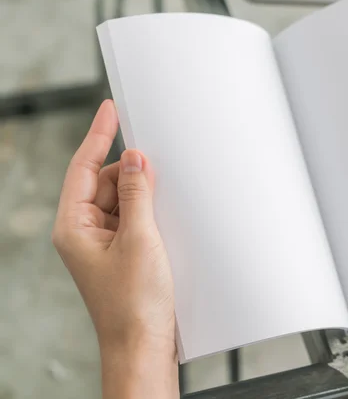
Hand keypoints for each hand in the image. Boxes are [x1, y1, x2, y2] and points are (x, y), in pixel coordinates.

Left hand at [52, 100, 177, 397]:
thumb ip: (137, 194)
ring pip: (123, 199)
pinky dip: (149, 208)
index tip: (109, 109)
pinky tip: (166, 209)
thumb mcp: (140, 239)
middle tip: (157, 157)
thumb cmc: (134, 304)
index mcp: (74, 227)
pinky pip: (134, 217)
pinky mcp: (125, 252)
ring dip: (143, 191)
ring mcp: (105, 243)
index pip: (83, 168)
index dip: (97, 135)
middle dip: (130, 169)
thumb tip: (134, 158)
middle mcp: (85, 232)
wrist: (145, 346)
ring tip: (165, 192)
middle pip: (105, 181)